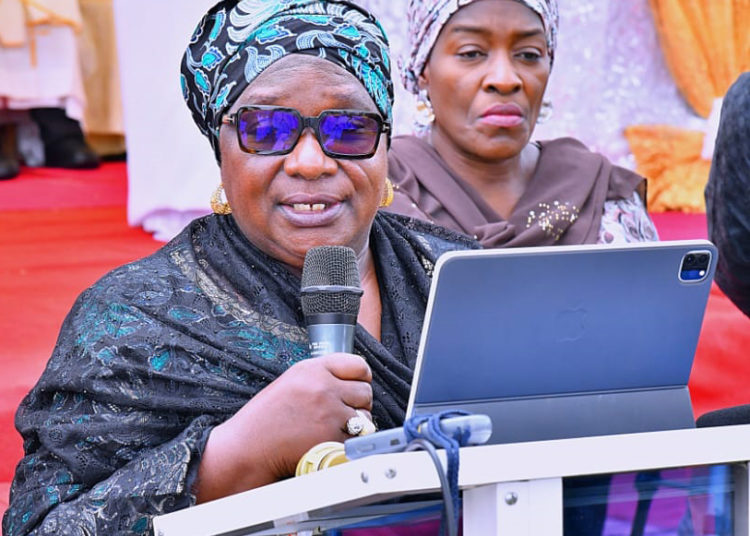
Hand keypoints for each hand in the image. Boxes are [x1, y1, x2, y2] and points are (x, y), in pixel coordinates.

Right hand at [196, 353, 371, 501]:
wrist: (248, 448)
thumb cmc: (265, 418)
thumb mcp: (291, 382)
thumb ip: (321, 377)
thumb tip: (351, 381)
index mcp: (312, 369)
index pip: (358, 365)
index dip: (361, 377)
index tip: (357, 385)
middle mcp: (323, 387)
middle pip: (365, 391)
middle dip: (358, 402)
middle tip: (343, 411)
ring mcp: (329, 413)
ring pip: (365, 416)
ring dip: (356, 424)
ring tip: (333, 427)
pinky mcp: (332, 438)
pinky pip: (356, 438)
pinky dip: (348, 442)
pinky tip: (329, 440)